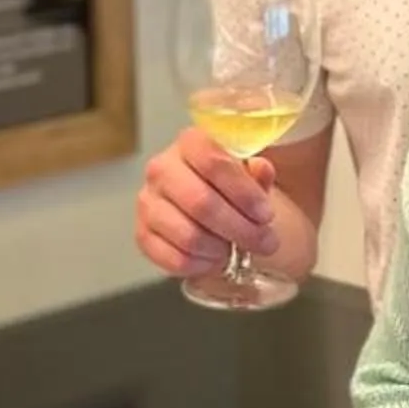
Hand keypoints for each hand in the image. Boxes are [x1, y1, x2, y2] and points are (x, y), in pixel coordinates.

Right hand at [134, 125, 278, 278]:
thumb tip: (260, 168)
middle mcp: (161, 168)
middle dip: (240, 229)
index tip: (265, 214)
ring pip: (188, 236)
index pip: (213, 162)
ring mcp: (148, 202)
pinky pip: (175, 259)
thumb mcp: (251, 175)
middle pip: (201, 203)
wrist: (207, 209)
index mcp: (190, 142)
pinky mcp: (142, 234)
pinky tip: (216, 259)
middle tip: (265, 242)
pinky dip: (203, 265)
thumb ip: (258, 173)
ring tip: (237, 249)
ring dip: (222, 249)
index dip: (244, 193)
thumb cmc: (231, 188)